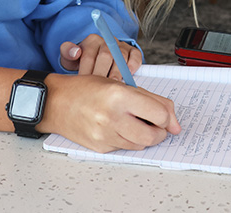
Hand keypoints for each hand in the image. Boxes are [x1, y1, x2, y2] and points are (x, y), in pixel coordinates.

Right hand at [39, 73, 181, 152]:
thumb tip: (174, 120)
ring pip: (141, 144)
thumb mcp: (118, 83)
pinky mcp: (101, 147)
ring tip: (137, 123)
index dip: (168, 117)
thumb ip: (149, 98)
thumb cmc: (86, 88)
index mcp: (119, 94)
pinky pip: (125, 147)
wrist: (57, 102)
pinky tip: (120, 127)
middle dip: (161, 131)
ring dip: (145, 136)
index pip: (159, 114)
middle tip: (157, 124)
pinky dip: (129, 139)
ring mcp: (106, 134)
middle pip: (153, 135)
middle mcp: (112, 116)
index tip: (167, 117)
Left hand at [60, 33, 142, 80]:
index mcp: (91, 40)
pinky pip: (135, 57)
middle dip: (101, 75)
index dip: (86, 72)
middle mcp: (107, 41)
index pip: (89, 55)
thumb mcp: (70, 59)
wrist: (95, 63)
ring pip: (120, 57)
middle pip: (106, 56)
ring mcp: (121, 45)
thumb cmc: (81, 63)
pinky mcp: (133, 51)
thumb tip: (75, 52)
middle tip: (98, 91)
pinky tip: (127, 80)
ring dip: (116, 74)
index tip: (83, 86)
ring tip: (111, 88)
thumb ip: (67, 53)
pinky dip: (132, 67)